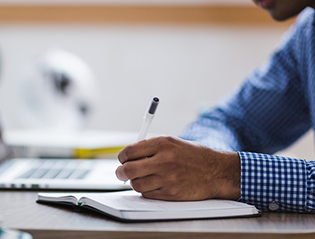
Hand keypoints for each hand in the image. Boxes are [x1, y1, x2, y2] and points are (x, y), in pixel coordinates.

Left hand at [116, 136, 240, 200]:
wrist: (216, 171)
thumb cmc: (193, 155)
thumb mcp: (172, 142)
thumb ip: (150, 147)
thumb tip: (128, 156)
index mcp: (163, 143)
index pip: (130, 151)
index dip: (122, 157)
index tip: (122, 159)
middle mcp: (164, 160)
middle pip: (128, 169)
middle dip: (121, 172)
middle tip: (121, 173)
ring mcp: (167, 178)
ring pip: (136, 184)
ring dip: (135, 182)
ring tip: (142, 178)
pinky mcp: (171, 193)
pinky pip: (147, 194)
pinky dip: (146, 190)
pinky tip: (153, 184)